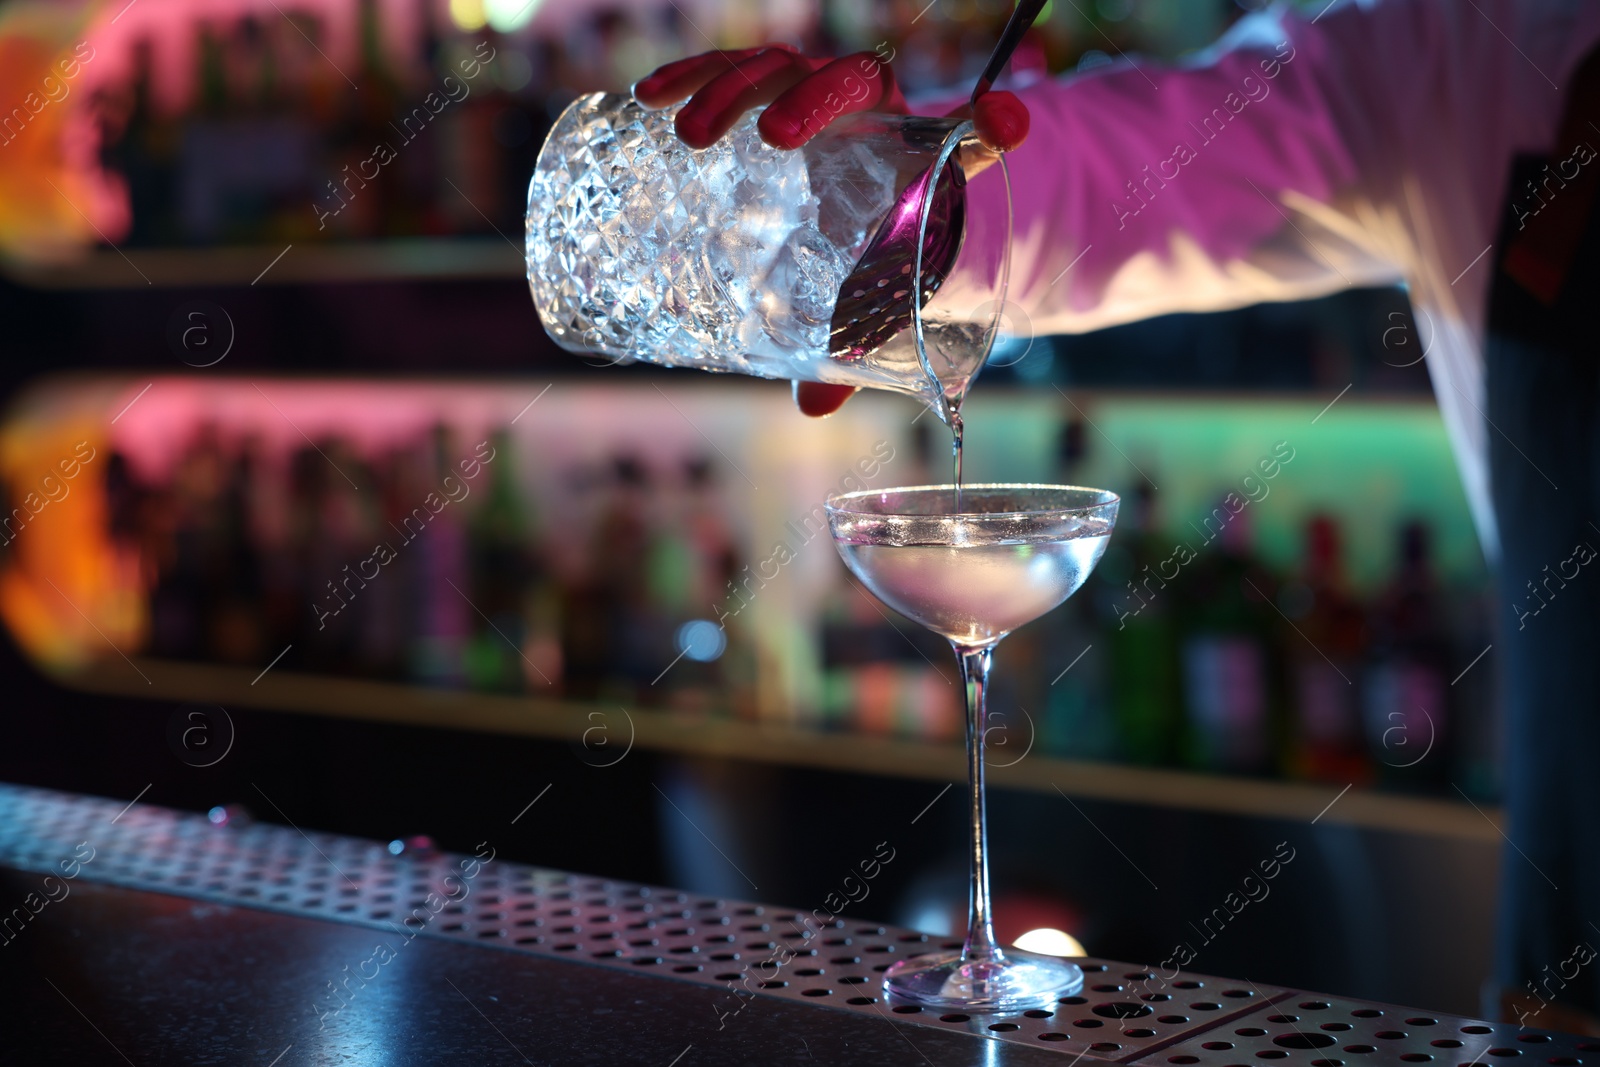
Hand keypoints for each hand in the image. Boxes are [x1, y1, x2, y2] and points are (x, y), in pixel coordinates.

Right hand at [635, 46, 1029, 416]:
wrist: (841, 208)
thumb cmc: (861, 251)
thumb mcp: (866, 299)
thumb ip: (851, 349)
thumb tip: (813, 405)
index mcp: (908, 149)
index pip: (958, 131)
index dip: (987, 124)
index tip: (1002, 123)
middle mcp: (860, 109)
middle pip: (842, 77)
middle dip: (806, 98)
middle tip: (770, 138)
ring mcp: (803, 93)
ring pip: (775, 67)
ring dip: (730, 87)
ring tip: (688, 131)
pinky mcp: (755, 96)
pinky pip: (723, 70)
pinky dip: (689, 73)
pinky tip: (648, 97)